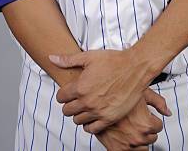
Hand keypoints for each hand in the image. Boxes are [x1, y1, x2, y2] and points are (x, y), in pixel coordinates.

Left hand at [50, 49, 170, 132]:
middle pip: (67, 111)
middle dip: (69, 104)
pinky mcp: (109, 118)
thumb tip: (52, 58)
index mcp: (80, 86)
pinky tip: (93, 115)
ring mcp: (98, 111)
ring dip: (79, 114)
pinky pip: (92, 129)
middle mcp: (87, 101)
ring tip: (85, 106)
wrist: (135, 68)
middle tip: (76, 98)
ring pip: (78, 120)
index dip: (63, 93)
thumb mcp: (89, 57)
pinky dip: (90, 124)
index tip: (68, 91)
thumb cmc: (114, 61)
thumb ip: (68, 60)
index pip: (61, 97)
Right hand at [94, 94, 165, 149]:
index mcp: (147, 124)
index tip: (146, 115)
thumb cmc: (118, 94)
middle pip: (151, 137)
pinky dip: (129, 146)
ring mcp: (128, 146)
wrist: (96, 102)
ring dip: (139, 139)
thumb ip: (158, 102)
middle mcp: (138, 137)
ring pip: (143, 148)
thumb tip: (168, 112)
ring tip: (131, 127)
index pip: (158, 127)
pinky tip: (125, 135)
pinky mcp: (117, 150)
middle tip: (138, 120)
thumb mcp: (141, 92)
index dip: (152, 118)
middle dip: (146, 129)